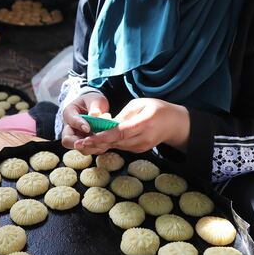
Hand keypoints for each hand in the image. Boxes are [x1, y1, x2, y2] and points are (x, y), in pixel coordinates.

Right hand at [61, 92, 109, 152]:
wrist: (95, 107)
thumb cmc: (93, 101)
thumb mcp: (95, 100)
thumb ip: (95, 107)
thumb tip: (95, 114)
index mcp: (69, 113)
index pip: (70, 120)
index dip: (79, 125)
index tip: (88, 128)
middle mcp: (69, 127)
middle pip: (67, 140)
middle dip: (80, 143)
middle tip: (94, 141)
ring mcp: (76, 137)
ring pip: (79, 148)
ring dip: (91, 147)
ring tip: (104, 142)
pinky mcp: (85, 143)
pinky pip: (89, 149)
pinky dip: (97, 148)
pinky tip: (107, 144)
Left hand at [73, 98, 189, 154]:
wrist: (175, 124)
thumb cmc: (158, 109)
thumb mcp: (141, 104)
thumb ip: (124, 114)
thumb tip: (108, 123)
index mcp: (144, 123)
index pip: (121, 132)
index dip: (104, 136)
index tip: (89, 138)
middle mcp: (143, 138)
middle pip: (116, 143)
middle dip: (96, 143)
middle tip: (78, 143)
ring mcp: (142, 146)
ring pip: (117, 146)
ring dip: (100, 146)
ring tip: (82, 144)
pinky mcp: (140, 150)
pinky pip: (122, 147)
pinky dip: (109, 145)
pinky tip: (95, 143)